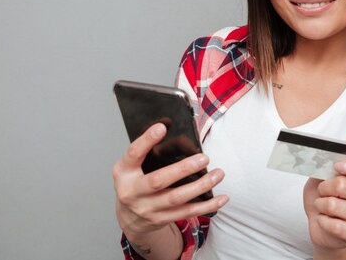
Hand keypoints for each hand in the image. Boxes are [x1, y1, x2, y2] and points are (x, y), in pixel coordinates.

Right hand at [112, 123, 228, 239]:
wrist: (129, 218)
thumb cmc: (134, 183)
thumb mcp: (131, 166)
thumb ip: (146, 150)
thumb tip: (168, 125)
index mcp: (123, 172)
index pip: (133, 154)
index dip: (146, 140)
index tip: (162, 127)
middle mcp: (132, 192)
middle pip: (158, 180)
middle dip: (183, 169)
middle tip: (204, 158)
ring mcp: (147, 208)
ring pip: (177, 198)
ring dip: (200, 186)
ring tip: (218, 174)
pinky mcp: (161, 220)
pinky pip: (187, 213)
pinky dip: (206, 206)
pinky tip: (221, 198)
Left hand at [303, 160, 345, 256]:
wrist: (321, 226)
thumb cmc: (324, 198)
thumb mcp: (321, 178)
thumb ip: (325, 169)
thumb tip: (324, 164)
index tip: (337, 167)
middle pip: (343, 184)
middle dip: (324, 188)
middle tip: (323, 193)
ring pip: (333, 205)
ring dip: (320, 205)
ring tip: (324, 208)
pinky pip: (335, 226)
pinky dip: (322, 221)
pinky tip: (326, 221)